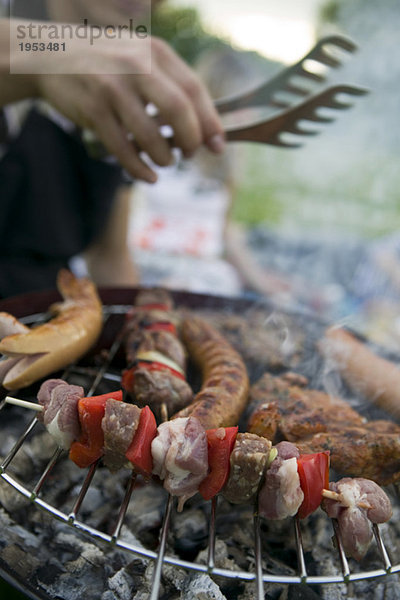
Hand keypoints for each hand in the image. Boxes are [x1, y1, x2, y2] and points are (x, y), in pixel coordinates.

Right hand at [35, 35, 224, 181]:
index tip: (219, 146)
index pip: (194, 89)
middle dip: (191, 141)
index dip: (210, 122)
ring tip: (166, 161)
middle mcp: (136, 66)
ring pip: (151, 135)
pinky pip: (124, 149)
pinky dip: (140, 169)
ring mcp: (113, 88)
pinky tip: (148, 176)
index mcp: (155, 53)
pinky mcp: (93, 110)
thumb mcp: (140, 60)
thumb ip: (169, 85)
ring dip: (165, 158)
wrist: (49, 56)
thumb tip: (205, 128)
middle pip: (179, 110)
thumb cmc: (105, 65)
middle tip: (189, 154)